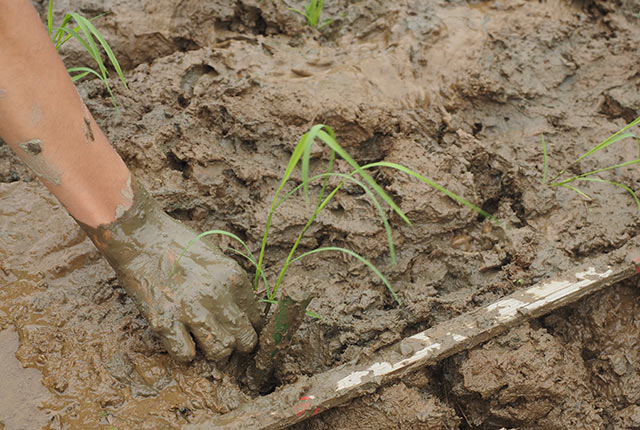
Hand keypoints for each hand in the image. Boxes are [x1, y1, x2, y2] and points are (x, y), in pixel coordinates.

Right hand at [80, 180, 262, 361]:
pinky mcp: (164, 321)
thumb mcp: (216, 255)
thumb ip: (231, 282)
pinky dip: (185, 352)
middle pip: (245, 339)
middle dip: (238, 342)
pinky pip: (184, 354)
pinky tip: (182, 340)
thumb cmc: (178, 241)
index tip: (242, 326)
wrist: (140, 236)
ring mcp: (190, 310)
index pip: (257, 318)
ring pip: (220, 351)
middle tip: (228, 338)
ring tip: (206, 341)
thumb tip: (242, 306)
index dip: (250, 325)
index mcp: (233, 277)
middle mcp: (216, 295)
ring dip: (215, 350)